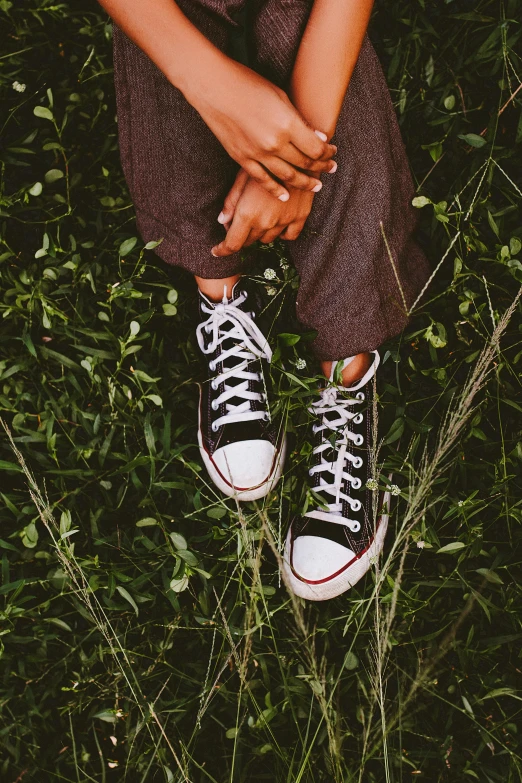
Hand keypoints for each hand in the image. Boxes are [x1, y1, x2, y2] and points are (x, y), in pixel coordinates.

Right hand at [190, 59, 336, 201]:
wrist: (214, 87)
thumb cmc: (249, 84)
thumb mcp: (281, 97)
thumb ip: (298, 121)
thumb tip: (316, 139)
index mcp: (287, 124)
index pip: (316, 149)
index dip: (327, 153)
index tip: (333, 153)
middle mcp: (274, 143)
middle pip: (305, 163)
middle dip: (321, 168)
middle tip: (330, 170)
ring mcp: (257, 154)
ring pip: (287, 176)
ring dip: (304, 182)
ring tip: (316, 186)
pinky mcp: (242, 159)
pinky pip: (262, 180)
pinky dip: (276, 189)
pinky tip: (286, 195)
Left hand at [211, 169, 314, 256]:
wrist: (298, 154)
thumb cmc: (266, 162)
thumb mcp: (242, 177)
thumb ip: (232, 201)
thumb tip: (222, 221)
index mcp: (247, 213)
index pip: (232, 244)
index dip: (223, 250)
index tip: (216, 251)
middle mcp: (265, 222)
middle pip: (248, 241)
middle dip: (240, 235)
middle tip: (238, 220)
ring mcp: (283, 222)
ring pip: (267, 239)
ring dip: (259, 233)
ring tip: (259, 215)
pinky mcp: (300, 217)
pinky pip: (288, 236)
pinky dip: (281, 234)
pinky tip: (277, 223)